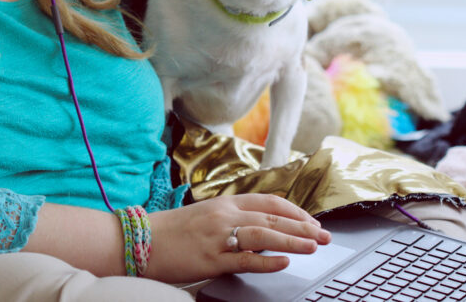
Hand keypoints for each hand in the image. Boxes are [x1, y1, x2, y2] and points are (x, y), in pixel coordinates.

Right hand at [144, 193, 330, 282]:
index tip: (312, 221)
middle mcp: (224, 215)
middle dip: (303, 226)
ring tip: (314, 246)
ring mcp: (218, 236)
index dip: (295, 211)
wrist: (140, 241)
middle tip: (325, 235)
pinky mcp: (210, 258)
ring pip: (264, 235)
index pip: (269, 201)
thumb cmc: (172, 232)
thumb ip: (232, 218)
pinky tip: (284, 262)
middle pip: (273, 217)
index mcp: (225, 202)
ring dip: (293, 240)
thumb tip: (262, 228)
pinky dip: (267, 260)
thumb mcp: (205, 216)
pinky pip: (245, 259)